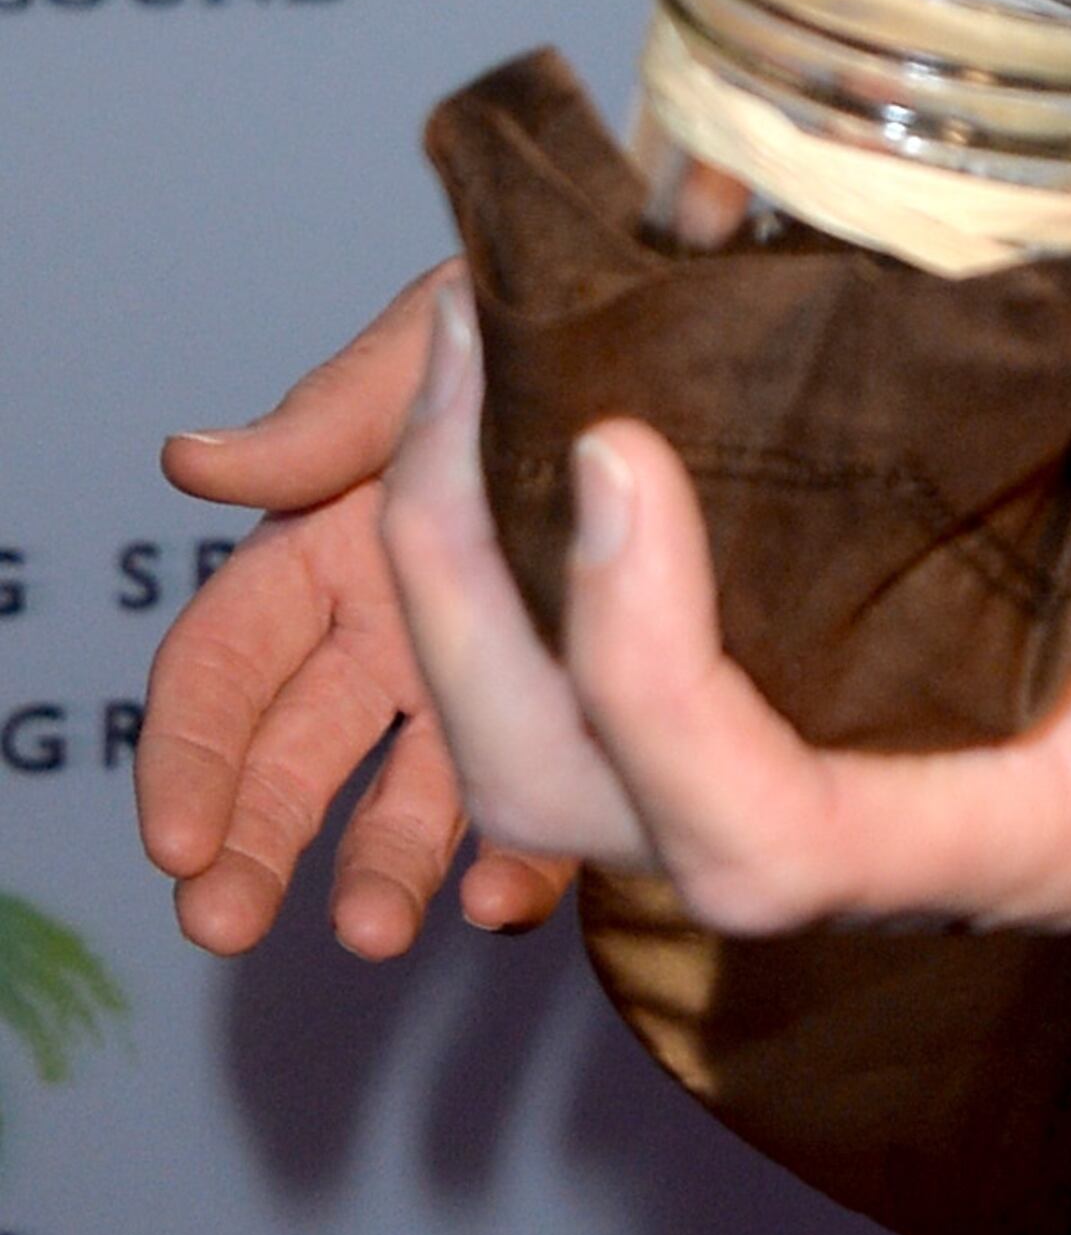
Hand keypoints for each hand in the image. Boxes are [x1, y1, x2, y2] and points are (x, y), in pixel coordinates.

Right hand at [135, 277, 577, 958]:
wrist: (724, 310)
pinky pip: (551, 806)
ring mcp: (495, 671)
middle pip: (298, 753)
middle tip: (230, 916)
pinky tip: (511, 891)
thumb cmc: (575, 306)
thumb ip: (339, 410)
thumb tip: (196, 463)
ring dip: (381, 866)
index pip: (230, 655)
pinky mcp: (591, 712)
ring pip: (412, 797)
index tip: (182, 834)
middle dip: (256, 840)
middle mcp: (404, 619)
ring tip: (377, 928)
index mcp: (341, 537)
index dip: (191, 745)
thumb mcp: (454, 330)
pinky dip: (522, 858)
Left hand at [375, 145, 1070, 938]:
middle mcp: (927, 825)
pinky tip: (593, 376)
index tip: (623, 464)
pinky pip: (665, 673)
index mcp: (1047, 820)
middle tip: (469, 365)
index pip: (770, 843)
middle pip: (600, 820)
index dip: (652, 683)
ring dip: (488, 584)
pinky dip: (578, 549)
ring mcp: (889, 767)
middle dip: (476, 618)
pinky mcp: (890, 694)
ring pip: (591, 767)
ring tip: (481, 357)